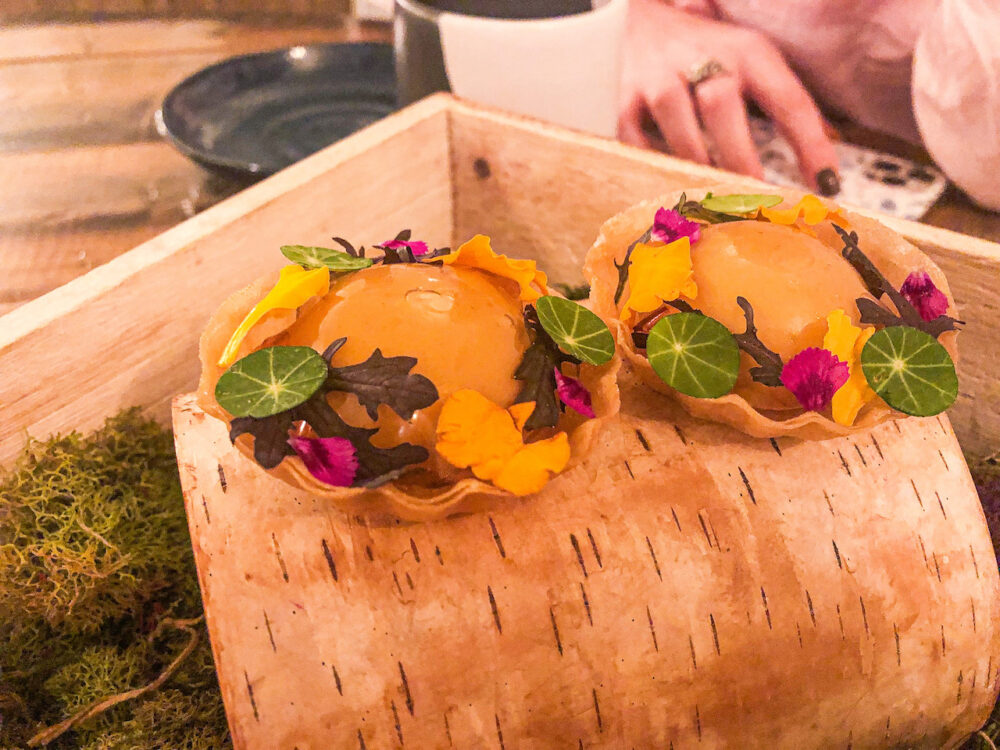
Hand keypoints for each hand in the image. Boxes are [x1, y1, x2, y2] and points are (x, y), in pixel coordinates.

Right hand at [618, 0, 839, 194]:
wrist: (640, 20)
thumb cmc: (709, 52)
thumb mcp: (752, 62)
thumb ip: (783, 107)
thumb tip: (824, 170)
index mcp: (749, 52)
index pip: (787, 98)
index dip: (810, 144)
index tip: (827, 184)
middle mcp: (705, 59)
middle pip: (723, 109)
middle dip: (741, 160)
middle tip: (757, 202)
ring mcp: (660, 78)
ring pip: (678, 128)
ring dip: (698, 167)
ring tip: (712, 201)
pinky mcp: (626, 99)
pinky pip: (637, 141)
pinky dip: (654, 166)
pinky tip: (668, 185)